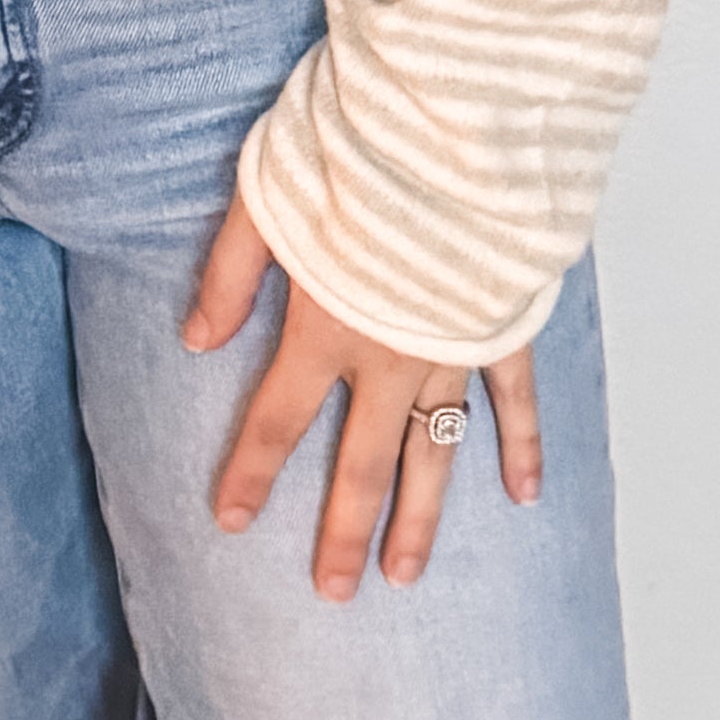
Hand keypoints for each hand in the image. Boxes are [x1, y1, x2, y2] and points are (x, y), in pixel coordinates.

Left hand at [187, 189, 540, 598]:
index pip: (275, 421)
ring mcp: (454, 348)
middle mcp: (391, 355)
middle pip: (360, 463)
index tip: (231, 522)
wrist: (461, 125)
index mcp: (326, 328)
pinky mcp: (504, 325)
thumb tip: (195, 340)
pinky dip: (523, 446)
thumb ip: (231, 273)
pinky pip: (514, 400)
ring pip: (435, 453)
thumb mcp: (268, 197)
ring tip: (404, 573)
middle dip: (342, 532)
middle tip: (332, 593)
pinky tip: (524, 495)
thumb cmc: (360, 149)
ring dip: (419, 517)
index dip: (250, 474)